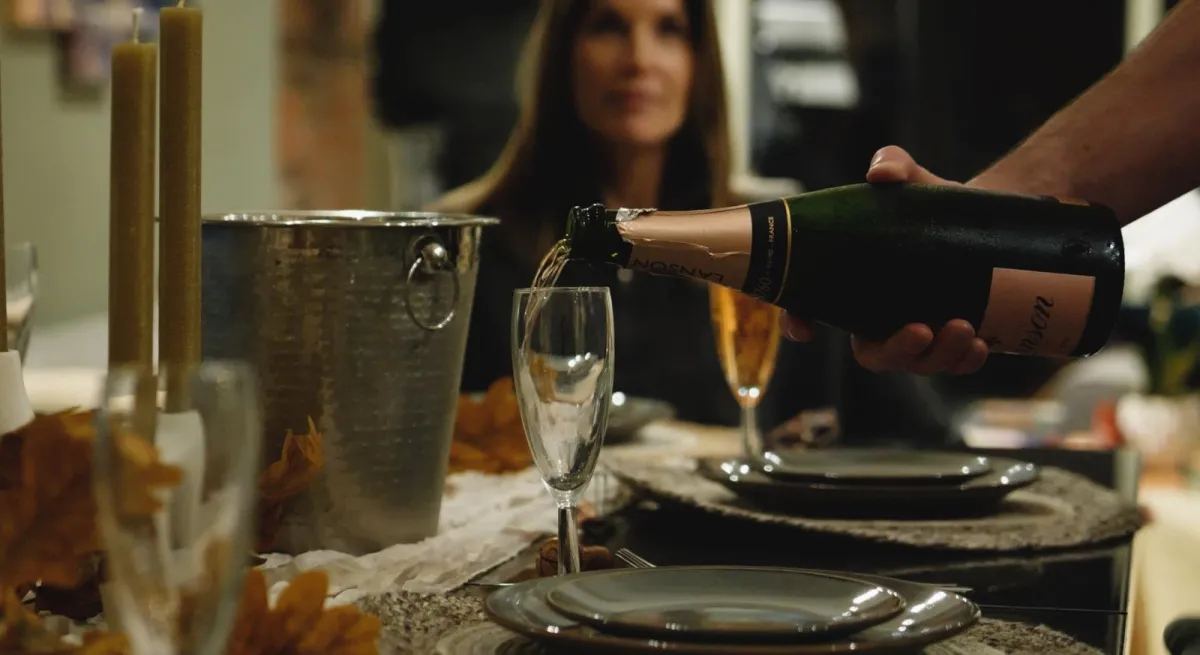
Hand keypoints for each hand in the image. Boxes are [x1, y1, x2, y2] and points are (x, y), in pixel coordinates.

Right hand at [780, 146, 989, 375]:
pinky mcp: (951, 341)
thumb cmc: (928, 202)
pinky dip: (964, 362)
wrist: (981, 216)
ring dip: (937, 356)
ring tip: (963, 327)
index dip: (799, 322)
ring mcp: (915, 334)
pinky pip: (952, 365)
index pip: (811, 308)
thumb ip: (893, 165)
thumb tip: (882, 175)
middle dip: (896, 350)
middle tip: (921, 329)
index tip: (805, 329)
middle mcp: (878, 317)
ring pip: (915, 364)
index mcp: (853, 284)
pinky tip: (979, 345)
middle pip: (872, 354)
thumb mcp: (911, 177)